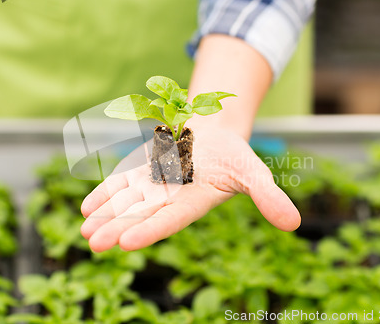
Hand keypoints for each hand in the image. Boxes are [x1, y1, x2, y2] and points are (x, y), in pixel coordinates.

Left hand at [80, 126, 300, 251]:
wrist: (213, 135)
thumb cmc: (234, 156)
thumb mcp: (253, 172)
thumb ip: (268, 197)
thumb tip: (295, 224)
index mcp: (193, 203)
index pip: (169, 221)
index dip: (149, 230)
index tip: (126, 243)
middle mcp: (169, 198)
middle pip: (140, 215)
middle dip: (117, 229)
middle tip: (94, 244)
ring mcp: (152, 185)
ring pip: (125, 202)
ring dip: (104, 216)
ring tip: (84, 231)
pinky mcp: (140, 171)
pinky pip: (119, 183)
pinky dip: (103, 193)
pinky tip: (86, 206)